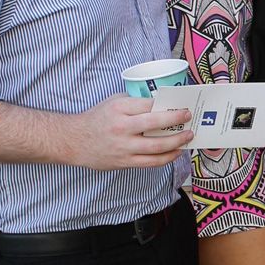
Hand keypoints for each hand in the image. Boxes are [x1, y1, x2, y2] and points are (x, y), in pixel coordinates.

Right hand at [63, 95, 193, 169]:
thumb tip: (162, 104)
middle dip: (177, 120)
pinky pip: (151, 162)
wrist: (75, 141)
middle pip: (156, 124)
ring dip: (177, 142)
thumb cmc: (97, 118)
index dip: (168, 105)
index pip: (150, 105)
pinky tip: (176, 152)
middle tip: (189, 117)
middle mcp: (122, 127)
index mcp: (119, 108)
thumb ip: (135, 102)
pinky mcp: (125, 162)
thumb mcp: (114, 102)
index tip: (181, 105)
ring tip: (188, 137)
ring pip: (157, 147)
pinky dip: (167, 157)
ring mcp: (124, 147)